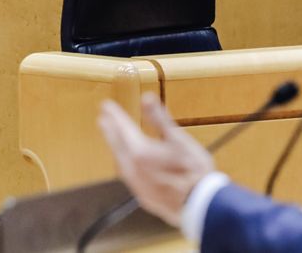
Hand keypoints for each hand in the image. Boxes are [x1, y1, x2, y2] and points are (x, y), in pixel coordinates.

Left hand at [99, 93, 215, 227]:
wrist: (199, 205)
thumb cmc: (193, 169)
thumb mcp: (178, 139)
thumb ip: (159, 118)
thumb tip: (146, 97)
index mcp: (140, 151)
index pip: (123, 128)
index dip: (115, 115)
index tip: (106, 105)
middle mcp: (132, 168)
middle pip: (117, 145)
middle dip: (109, 130)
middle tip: (102, 119)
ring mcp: (136, 184)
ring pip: (120, 161)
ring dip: (115, 147)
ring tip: (112, 138)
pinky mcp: (143, 196)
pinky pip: (127, 175)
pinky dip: (124, 163)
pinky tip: (128, 164)